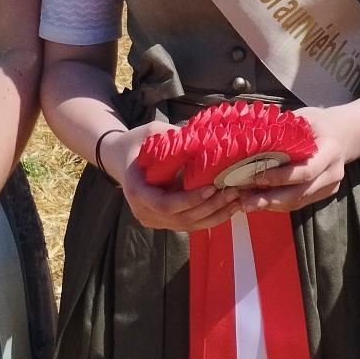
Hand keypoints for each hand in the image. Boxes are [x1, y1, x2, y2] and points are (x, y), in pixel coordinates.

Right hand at [104, 121, 244, 233]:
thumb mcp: (151, 133)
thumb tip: (203, 138)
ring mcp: (155, 220)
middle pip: (181, 218)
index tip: (211, 188)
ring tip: (238, 200)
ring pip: (189, 225)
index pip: (165, 204)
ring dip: (216, 215)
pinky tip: (230, 207)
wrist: (121, 159)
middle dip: (210, 207)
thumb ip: (173, 137)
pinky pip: (190, 224)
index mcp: (136, 191)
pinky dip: (211, 217)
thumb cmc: (137, 143)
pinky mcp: (165, 222)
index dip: (189, 200)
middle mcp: (144, 212)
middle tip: (234, 192)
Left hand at [240, 105, 353, 212]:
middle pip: (301, 192)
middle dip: (271, 199)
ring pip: (298, 202)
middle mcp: (333, 173)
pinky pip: (299, 203)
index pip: (306, 171)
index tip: (257, 176)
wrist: (344, 135)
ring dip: (271, 204)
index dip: (281, 177)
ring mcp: (330, 186)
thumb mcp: (305, 117)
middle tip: (245, 201)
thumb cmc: (320, 124)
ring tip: (246, 202)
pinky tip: (260, 200)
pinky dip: (278, 204)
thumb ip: (284, 127)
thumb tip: (253, 130)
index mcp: (330, 151)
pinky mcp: (323, 194)